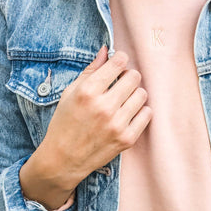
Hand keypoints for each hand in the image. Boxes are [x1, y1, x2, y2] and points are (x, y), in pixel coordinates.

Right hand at [25, 46, 151, 194]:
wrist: (63, 159)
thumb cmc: (65, 122)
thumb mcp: (71, 92)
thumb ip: (91, 70)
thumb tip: (106, 50)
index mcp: (87, 92)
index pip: (119, 62)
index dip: (120, 59)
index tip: (119, 63)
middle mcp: (104, 107)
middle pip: (134, 77)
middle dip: (128, 76)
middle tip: (121, 83)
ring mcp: (117, 124)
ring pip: (142, 94)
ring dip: (134, 93)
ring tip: (123, 100)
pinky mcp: (127, 139)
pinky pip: (147, 114)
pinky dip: (140, 111)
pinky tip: (128, 113)